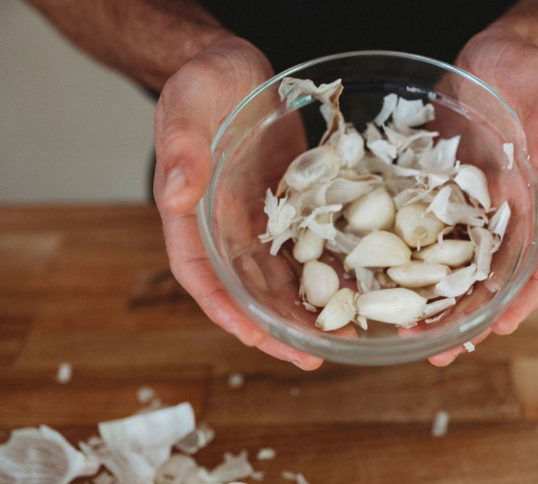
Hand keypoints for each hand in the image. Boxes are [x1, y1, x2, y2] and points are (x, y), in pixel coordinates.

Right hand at [153, 36, 323, 369]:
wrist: (235, 69)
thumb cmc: (201, 83)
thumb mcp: (186, 107)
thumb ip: (181, 150)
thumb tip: (176, 196)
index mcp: (192, 214)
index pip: (200, 273)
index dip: (224, 309)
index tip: (253, 337)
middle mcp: (225, 227)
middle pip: (246, 288)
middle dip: (275, 326)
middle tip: (310, 357)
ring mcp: (260, 218)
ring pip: (281, 274)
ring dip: (307, 306)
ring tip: (340, 333)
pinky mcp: (291, 204)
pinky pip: (310, 241)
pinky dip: (330, 264)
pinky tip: (359, 281)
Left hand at [427, 27, 537, 365]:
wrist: (488, 60)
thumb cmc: (524, 73)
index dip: (522, 296)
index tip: (500, 327)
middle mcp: (505, 215)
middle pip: (492, 277)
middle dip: (468, 318)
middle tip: (439, 352)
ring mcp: (469, 209)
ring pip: (454, 266)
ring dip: (433, 302)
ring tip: (407, 334)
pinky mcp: (438, 196)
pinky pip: (422, 235)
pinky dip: (407, 263)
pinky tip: (382, 284)